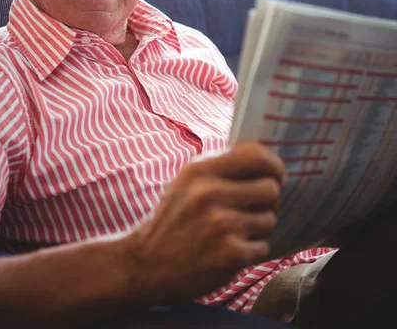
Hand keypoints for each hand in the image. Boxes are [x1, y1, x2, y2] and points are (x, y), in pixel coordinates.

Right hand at [121, 142, 285, 304]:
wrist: (144, 265)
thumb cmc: (171, 221)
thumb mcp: (186, 182)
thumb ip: (220, 168)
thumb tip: (264, 159)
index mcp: (200, 171)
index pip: (256, 155)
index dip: (274, 164)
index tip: (276, 175)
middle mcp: (209, 194)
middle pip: (270, 188)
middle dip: (267, 200)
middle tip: (254, 208)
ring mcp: (220, 225)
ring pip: (269, 219)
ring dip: (258, 227)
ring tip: (235, 232)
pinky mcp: (229, 255)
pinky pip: (263, 247)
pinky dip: (251, 251)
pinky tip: (230, 250)